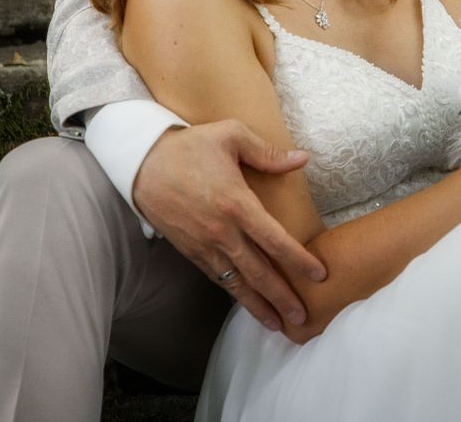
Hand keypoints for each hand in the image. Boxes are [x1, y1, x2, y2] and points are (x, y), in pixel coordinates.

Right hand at [132, 120, 327, 332]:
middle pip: (259, 272)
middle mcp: (221, 231)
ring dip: (259, 305)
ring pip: (237, 283)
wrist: (141, 162)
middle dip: (283, 296)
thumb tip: (302, 159)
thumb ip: (268, 152)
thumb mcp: (230, 135)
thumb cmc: (189, 145)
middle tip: (303, 316)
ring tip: (279, 324)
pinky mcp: (190, 250)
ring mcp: (204, 244)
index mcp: (236, 203)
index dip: (299, 260)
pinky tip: (247, 303)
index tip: (319, 275)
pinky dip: (235, 294)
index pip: (274, 240)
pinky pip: (217, 278)